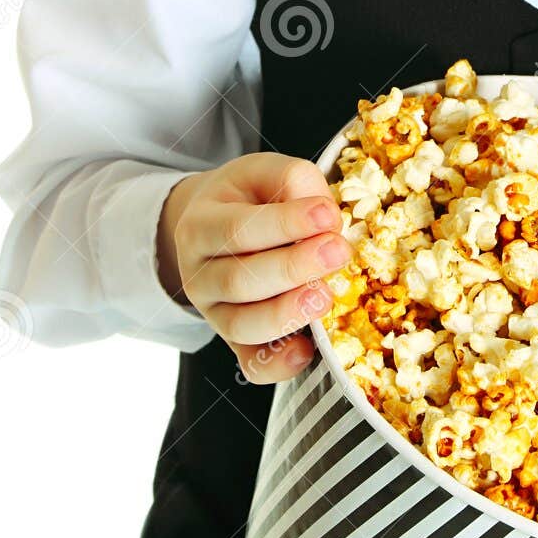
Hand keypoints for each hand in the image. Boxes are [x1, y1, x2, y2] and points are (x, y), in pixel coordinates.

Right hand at [156, 152, 350, 383]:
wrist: (218, 224)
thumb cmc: (248, 197)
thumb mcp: (262, 172)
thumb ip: (293, 182)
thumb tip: (325, 217)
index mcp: (200, 224)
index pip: (238, 229)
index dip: (284, 224)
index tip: (328, 215)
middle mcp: (198, 274)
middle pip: (239, 280)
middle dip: (293, 268)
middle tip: (338, 252)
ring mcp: (214, 313)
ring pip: (242, 324)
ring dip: (288, 312)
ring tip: (327, 295)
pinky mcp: (235, 342)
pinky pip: (250, 364)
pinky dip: (278, 364)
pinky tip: (306, 350)